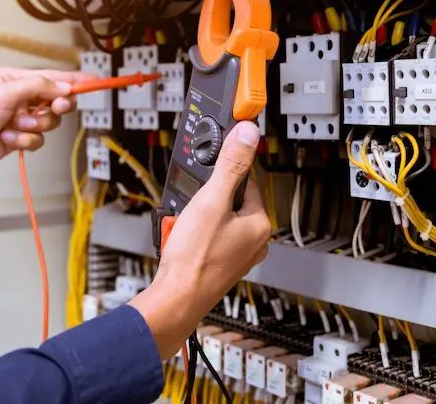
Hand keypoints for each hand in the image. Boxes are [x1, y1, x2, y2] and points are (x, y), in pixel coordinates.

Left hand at [0, 67, 89, 176]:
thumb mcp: (5, 94)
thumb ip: (38, 87)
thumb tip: (64, 87)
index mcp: (15, 79)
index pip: (54, 77)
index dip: (77, 80)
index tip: (97, 81)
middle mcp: (20, 97)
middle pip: (57, 101)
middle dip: (54, 107)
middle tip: (52, 108)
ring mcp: (20, 119)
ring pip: (49, 123)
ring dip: (34, 127)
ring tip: (14, 126)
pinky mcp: (18, 138)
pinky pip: (38, 140)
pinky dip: (25, 142)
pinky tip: (7, 139)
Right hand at [129, 121, 269, 358]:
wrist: (175, 299)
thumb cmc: (195, 258)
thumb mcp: (211, 200)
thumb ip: (231, 165)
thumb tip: (248, 135)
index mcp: (260, 224)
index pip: (246, 180)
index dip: (222, 175)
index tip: (206, 174)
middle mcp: (254, 241)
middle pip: (229, 200)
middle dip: (205, 199)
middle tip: (190, 207)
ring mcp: (238, 255)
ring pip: (215, 219)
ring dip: (196, 217)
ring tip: (183, 226)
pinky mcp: (220, 264)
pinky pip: (207, 237)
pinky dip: (193, 234)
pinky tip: (180, 239)